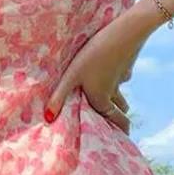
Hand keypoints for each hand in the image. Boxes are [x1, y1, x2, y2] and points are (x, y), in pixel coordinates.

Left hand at [44, 18, 143, 134]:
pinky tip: (116, 76)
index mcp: (102, 100)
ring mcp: (120, 78)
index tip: (125, 142)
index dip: (121, 133)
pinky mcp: (122, 64)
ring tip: (119, 109)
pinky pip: (121, 77)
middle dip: (120, 120)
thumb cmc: (93, 56)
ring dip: (120, 103)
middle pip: (119, 111)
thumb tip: (48, 119)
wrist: (123, 32)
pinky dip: (119, 81)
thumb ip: (59, 97)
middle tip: (121, 130)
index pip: (116, 122)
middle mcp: (113, 92)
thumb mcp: (72, 76)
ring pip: (121, 95)